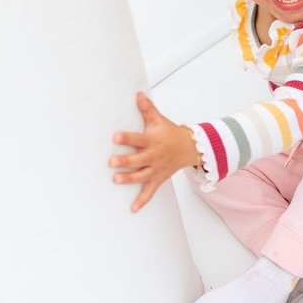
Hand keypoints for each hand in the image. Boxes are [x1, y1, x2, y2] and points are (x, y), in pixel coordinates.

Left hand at [109, 92, 200, 212]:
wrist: (190, 148)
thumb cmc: (170, 133)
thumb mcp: (159, 120)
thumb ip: (147, 109)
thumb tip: (137, 93)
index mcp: (152, 140)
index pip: (138, 138)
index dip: (127, 137)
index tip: (115, 136)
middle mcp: (154, 156)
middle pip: (139, 159)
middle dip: (126, 161)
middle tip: (112, 161)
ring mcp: (156, 169)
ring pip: (142, 175)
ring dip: (130, 178)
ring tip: (116, 180)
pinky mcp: (158, 179)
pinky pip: (150, 191)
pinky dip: (142, 201)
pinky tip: (132, 209)